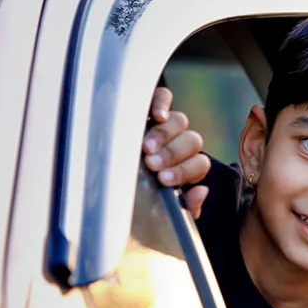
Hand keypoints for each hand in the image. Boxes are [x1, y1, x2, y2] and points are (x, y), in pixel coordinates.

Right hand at [143, 87, 209, 218]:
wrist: (106, 187)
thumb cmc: (133, 201)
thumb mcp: (159, 210)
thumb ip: (185, 207)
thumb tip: (202, 191)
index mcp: (185, 168)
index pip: (199, 164)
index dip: (184, 171)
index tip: (164, 180)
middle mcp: (179, 145)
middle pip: (192, 141)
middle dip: (172, 155)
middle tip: (152, 164)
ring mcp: (165, 125)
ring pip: (180, 121)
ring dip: (164, 135)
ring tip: (146, 147)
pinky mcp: (149, 107)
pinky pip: (163, 97)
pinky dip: (162, 103)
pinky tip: (157, 115)